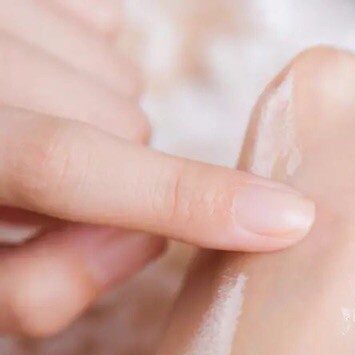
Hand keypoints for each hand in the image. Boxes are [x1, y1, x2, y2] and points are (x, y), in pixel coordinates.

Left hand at [0, 0, 314, 336]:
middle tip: (40, 189)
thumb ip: (47, 286)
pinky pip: (108, 26)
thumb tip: (150, 239)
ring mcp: (1, 6)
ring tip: (29, 132)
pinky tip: (38, 81)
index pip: (71, 164)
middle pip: (119, 128)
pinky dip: (95, 67)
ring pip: (123, 81)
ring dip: (101, 125)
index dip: (185, 197)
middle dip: (113, 179)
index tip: (285, 220)